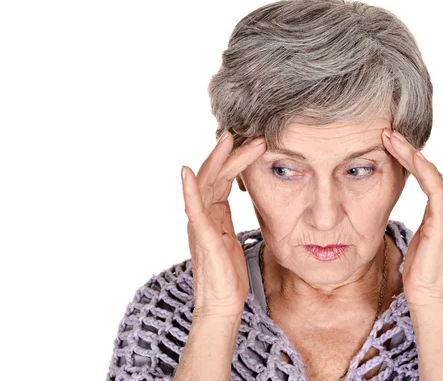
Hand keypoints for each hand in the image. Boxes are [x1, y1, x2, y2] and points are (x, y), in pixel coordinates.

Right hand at [181, 131, 265, 318]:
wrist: (222, 305)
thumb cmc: (228, 276)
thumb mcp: (232, 239)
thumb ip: (229, 218)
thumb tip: (241, 202)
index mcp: (213, 215)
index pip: (223, 179)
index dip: (236, 160)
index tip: (256, 144)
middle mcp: (203, 216)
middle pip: (214, 176)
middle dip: (231, 154)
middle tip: (251, 135)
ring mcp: (200, 225)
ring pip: (205, 185)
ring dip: (217, 161)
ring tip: (229, 140)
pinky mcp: (202, 237)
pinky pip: (193, 211)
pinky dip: (189, 191)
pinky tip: (186, 173)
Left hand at [381, 128, 442, 307]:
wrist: (430, 300)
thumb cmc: (420, 275)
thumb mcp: (417, 242)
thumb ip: (418, 224)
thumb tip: (400, 215)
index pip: (429, 179)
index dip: (410, 161)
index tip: (389, 146)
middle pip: (430, 172)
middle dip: (408, 151)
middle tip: (388, 134)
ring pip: (430, 173)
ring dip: (409, 153)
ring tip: (390, 137)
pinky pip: (432, 185)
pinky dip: (419, 166)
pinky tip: (404, 153)